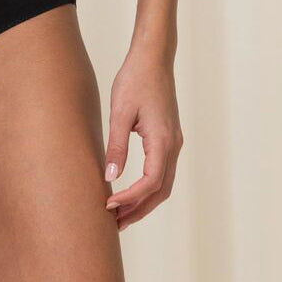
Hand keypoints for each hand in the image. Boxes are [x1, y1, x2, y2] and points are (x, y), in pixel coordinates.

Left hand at [102, 48, 183, 230]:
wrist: (153, 57)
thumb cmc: (135, 79)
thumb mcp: (120, 112)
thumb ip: (116, 146)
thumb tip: (110, 177)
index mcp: (162, 140)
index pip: (149, 183)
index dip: (129, 199)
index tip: (108, 205)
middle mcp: (173, 145)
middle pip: (160, 190)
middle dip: (138, 209)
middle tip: (114, 223)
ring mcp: (174, 142)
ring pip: (164, 183)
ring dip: (144, 201)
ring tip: (120, 213)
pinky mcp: (169, 137)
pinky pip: (162, 170)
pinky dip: (148, 187)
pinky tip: (131, 189)